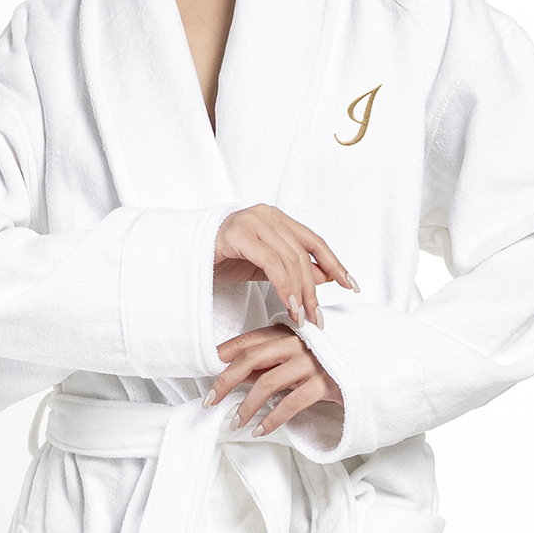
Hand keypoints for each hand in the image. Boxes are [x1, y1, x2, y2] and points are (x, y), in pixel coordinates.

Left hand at [204, 326, 341, 435]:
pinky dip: (272, 420)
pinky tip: (260, 430)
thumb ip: (270, 360)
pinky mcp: (325, 383)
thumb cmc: (332, 361)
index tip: (207, 367)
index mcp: (290, 333)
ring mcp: (312, 363)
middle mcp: (299, 344)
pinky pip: (290, 403)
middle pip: (251, 359)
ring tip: (235, 422)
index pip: (250, 340)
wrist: (375, 365)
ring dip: (247, 406)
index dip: (225, 352)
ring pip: (267, 383)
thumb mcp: (299, 356)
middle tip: (210, 400)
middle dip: (226, 380)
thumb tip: (235, 373)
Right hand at [214, 204, 354, 327]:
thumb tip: (326, 277)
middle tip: (317, 317)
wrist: (184, 256)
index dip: (333, 263)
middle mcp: (267, 215)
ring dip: (300, 292)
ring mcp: (252, 221)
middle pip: (303, 253)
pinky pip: (270, 262)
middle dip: (314, 289)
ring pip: (289, 258)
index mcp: (276, 218)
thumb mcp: (264, 267)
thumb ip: (293, 269)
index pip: (313, 241)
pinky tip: (288, 305)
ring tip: (303, 317)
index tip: (349, 284)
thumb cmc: (221, 260)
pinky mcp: (238, 234)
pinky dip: (284, 286)